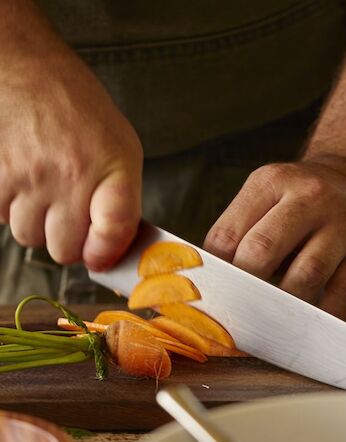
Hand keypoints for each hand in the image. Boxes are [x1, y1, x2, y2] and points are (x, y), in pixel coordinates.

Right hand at [0, 27, 142, 270]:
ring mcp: (28, 177)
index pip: (113, 233)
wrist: (29, 70)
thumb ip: (122, 203)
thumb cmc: (80, 112)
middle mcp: (70, 175)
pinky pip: (1, 218)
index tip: (99, 255)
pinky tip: (21, 180)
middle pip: (64, 250)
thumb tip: (110, 253)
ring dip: (36, 223)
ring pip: (29, 238)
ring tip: (43, 188)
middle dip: (67, 239)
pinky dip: (10, 207)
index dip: (105, 253)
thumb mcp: (122, 150)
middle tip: (68, 212)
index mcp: (110, 168)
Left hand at [204, 156, 345, 318]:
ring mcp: (344, 225)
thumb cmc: (299, 202)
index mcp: (271, 182)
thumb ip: (237, 232)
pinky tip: (303, 323)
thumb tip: (205, 282)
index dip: (212, 273)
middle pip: (261, 251)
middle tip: (232, 314)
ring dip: (279, 307)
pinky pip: (341, 295)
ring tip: (265, 321)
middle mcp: (310, 197)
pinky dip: (318, 316)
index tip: (207, 298)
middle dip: (241, 289)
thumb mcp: (266, 197)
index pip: (227, 235)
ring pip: (304, 276)